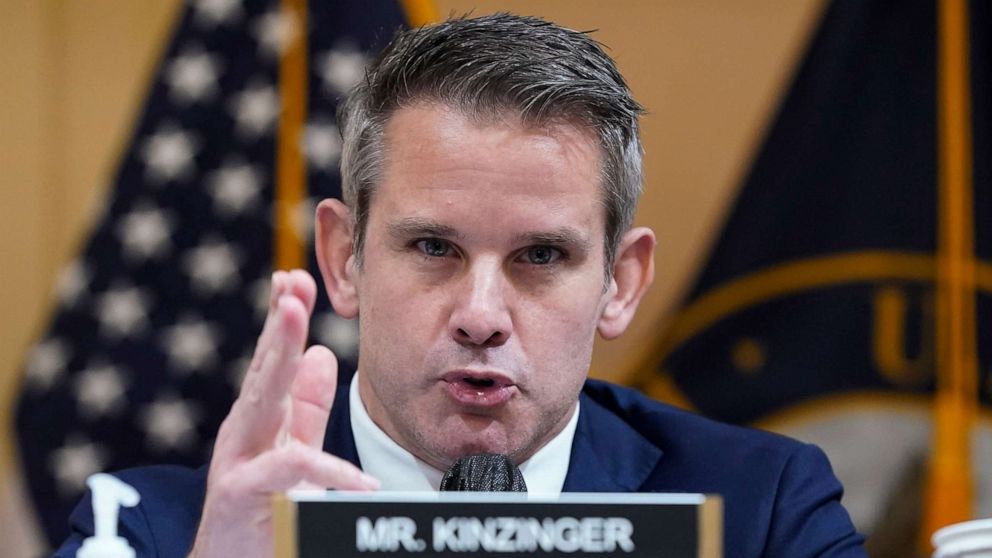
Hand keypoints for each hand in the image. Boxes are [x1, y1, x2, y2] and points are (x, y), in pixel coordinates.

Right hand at [189, 270, 378, 557]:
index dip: (281, 318)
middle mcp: (243, 432)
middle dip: (277, 324)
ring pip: (260, 402)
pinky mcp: (241, 496)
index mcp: (258, 418)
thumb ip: (305, 407)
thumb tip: (321, 352)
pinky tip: (360, 474)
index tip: (295, 278)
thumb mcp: (290, 449)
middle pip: (262, 370)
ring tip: (295, 321)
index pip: (271, 360)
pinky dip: (325, 469)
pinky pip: (287, 473)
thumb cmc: (262, 509)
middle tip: (290, 284)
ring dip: (275, 356)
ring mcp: (237, 461)